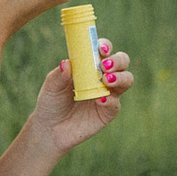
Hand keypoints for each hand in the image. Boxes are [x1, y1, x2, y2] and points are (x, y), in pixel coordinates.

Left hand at [29, 38, 132, 153]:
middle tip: (105, 66)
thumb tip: (67, 63)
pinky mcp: (108, 112)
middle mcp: (103, 77)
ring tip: (107, 80)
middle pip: (122, 62)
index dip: (105, 46)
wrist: (50, 129)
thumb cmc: (51, 102)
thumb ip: (59, 75)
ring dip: (120, 77)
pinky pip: (116, 104)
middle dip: (118, 60)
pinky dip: (110, 100)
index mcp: (89, 65)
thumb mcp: (51, 87)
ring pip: (127, 80)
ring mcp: (108, 94)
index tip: (100, 49)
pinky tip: (100, 100)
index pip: (104, 50)